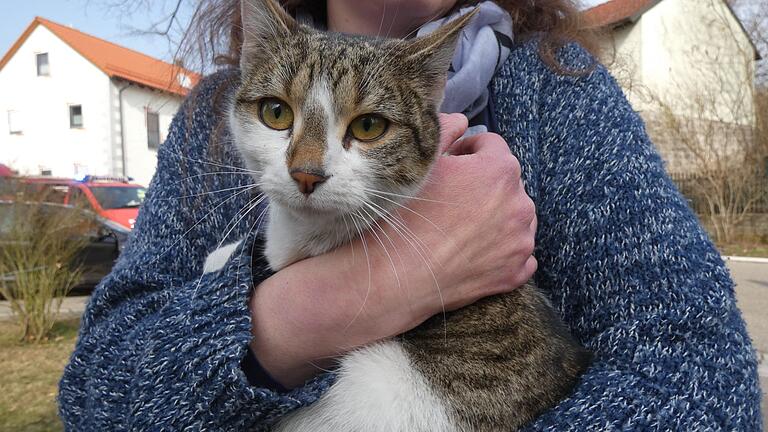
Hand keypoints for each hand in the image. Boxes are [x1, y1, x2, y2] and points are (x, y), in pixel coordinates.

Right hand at [249, 113, 536, 386]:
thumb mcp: (420, 164)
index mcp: (500, 169)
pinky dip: (501, 250)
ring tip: (460, 227)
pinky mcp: (515, 273)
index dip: (466, 152)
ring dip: (495, 216)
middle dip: (483, 185)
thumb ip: (444, 131)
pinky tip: (472, 251)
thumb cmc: (403, 217)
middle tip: (450, 200)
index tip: (448, 167)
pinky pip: (518, 252)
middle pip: (505, 182)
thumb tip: (460, 119)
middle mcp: (520, 203)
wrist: (394, 277)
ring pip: (515, 217)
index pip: (490, 145)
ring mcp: (521, 241)